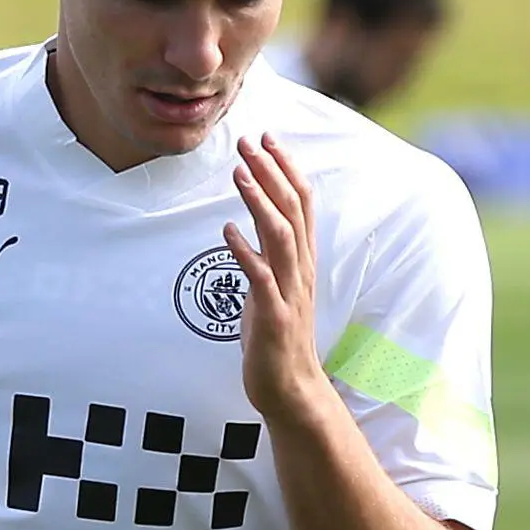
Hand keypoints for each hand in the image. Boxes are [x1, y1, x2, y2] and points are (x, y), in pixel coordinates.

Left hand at [226, 134, 327, 425]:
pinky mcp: (274, 317)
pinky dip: (245, 252)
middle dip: (272, 171)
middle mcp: (301, 270)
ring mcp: (289, 292)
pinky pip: (261, 278)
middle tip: (250, 140)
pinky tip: (227, 231)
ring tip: (240, 172)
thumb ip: (266, 258)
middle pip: (292, 209)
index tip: (268, 138)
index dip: (286, 168)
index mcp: (302, 261)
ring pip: (280, 236)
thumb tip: (245, 228)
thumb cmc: (276, 341)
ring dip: (260, 201)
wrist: (290, 390)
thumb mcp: (273, 289)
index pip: (302, 203)